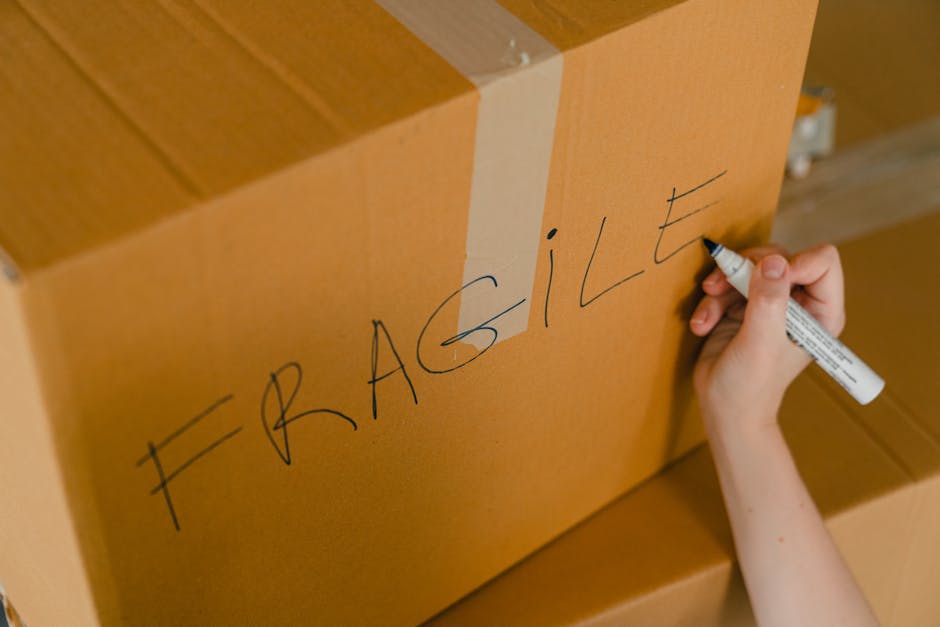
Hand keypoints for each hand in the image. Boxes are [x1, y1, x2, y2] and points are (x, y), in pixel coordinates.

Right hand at [689, 243, 845, 426]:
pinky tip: (702, 325)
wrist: (725, 409)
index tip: (764, 277)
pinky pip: (727, 283)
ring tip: (706, 314)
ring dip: (721, 287)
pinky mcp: (743, 306)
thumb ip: (769, 300)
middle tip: (720, 285)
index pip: (822, 262)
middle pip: (779, 257)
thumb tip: (774, 260)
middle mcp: (799, 303)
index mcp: (821, 312)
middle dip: (746, 269)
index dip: (793, 262)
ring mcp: (770, 303)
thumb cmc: (751, 386)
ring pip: (748, 266)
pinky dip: (710, 302)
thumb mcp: (762, 341)